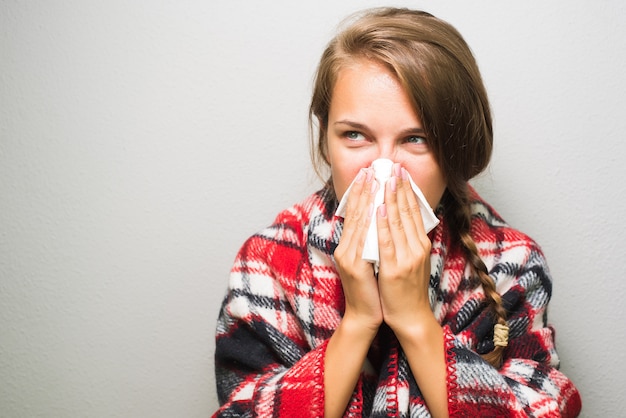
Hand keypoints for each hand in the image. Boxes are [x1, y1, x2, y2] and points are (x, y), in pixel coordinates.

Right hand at [334, 168, 382, 331]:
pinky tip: (379, 208)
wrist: (365, 316)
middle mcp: (345, 249)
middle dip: (364, 190)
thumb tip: (380, 221)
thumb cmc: (372, 290)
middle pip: (355, 214)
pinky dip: (373, 222)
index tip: (369, 174)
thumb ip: (370, 242)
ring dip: (368, 199)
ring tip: (376, 180)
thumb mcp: (369, 262)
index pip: (355, 214)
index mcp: (348, 246)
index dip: (361, 193)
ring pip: (360, 223)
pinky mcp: (355, 267)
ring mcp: (349, 257)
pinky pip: (365, 240)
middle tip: (372, 169)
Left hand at [376, 164, 433, 333]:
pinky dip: (382, 224)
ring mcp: (407, 258)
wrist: (410, 317)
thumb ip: (408, 241)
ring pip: (397, 222)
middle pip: (407, 212)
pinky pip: (386, 242)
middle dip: (399, 187)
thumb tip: (401, 220)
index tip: (400, 172)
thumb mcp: (412, 260)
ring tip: (385, 178)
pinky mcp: (394, 269)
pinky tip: (378, 208)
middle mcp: (417, 248)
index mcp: (421, 244)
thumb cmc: (407, 289)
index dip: (406, 190)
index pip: (413, 211)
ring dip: (390, 198)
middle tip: (393, 166)